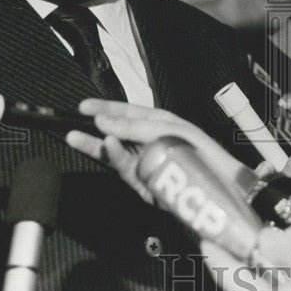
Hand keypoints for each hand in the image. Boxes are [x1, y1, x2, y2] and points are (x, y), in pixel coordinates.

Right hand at [66, 99, 243, 202]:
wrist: (217, 183)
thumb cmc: (199, 151)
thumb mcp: (167, 130)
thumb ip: (134, 127)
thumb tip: (103, 122)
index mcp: (157, 122)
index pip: (126, 111)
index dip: (105, 108)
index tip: (83, 107)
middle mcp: (147, 139)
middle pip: (115, 130)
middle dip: (93, 126)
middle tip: (73, 121)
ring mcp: (142, 160)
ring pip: (113, 150)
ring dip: (94, 143)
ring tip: (74, 136)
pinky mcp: (140, 180)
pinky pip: (121, 166)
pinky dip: (113, 156)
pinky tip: (106, 144)